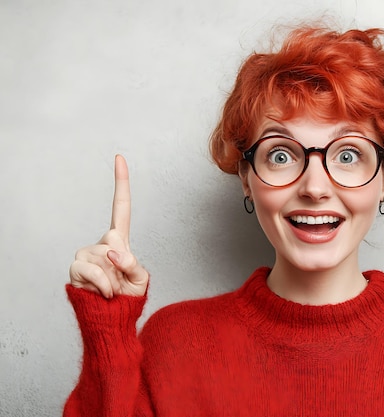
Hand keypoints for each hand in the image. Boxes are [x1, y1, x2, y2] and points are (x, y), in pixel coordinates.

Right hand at [69, 155, 148, 297]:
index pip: (121, 208)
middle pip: (114, 240)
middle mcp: (101, 243)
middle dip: (123, 264)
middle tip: (122, 281)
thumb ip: (132, 264)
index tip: (119, 157)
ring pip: (103, 257)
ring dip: (114, 278)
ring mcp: (86, 254)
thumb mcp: (140, 280)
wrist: (112, 319)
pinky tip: (104, 293)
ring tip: (113, 288)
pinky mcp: (76, 268)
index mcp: (120, 241)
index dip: (120, 183)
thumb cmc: (128, 297)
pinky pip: (92, 271)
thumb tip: (114, 252)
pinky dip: (103, 284)